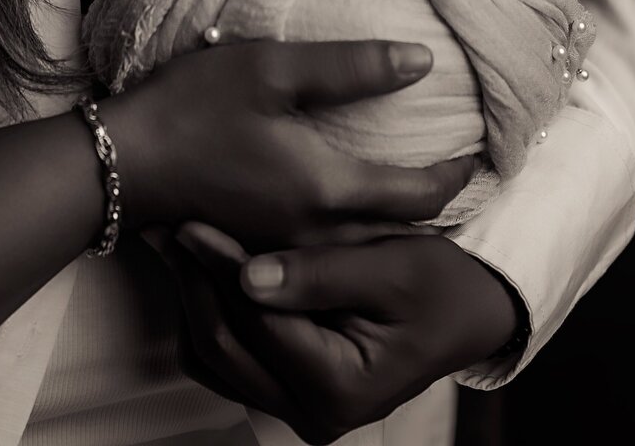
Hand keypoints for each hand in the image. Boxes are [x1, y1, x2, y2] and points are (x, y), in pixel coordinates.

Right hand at [102, 39, 473, 247]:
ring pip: (362, 253)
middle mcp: (314, 234)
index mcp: (327, 190)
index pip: (418, 199)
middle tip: (460, 184)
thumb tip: (422, 63)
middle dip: (434, 214)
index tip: (479, 159)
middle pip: (397, 237)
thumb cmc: (194, 106)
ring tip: (416, 201)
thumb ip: (352, 68)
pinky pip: (326, 258)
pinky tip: (352, 216)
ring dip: (395, 231)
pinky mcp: (258, 250)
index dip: (456, 179)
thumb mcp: (274, 68)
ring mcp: (284, 250)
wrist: (120, 163)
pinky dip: (354, 242)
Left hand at [164, 223, 521, 444]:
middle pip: (225, 346)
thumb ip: (321, 274)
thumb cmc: (440, 283)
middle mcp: (312, 414)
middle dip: (192, 282)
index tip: (192, 220)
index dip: (221, 269)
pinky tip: (204, 266)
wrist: (467, 311)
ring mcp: (296, 408)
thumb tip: (248, 275)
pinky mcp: (287, 391)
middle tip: (167, 223)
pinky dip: (209, 314)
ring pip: (214, 357)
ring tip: (176, 240)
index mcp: (340, 389)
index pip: (261, 322)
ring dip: (193, 298)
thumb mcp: (394, 267)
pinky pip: (226, 358)